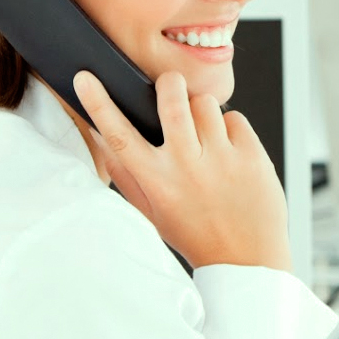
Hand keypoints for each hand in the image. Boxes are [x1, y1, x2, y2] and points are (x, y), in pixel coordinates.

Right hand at [74, 70, 291, 271]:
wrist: (248, 260)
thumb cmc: (197, 235)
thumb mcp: (152, 213)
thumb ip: (126, 175)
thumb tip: (101, 137)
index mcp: (158, 182)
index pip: (120, 136)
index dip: (98, 104)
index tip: (85, 79)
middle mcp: (188, 168)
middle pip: (171, 101)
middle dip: (169, 84)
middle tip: (170, 87)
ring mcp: (223, 160)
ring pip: (205, 103)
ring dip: (202, 111)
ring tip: (206, 137)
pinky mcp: (252, 156)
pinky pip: (235, 117)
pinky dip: (231, 128)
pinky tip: (229, 152)